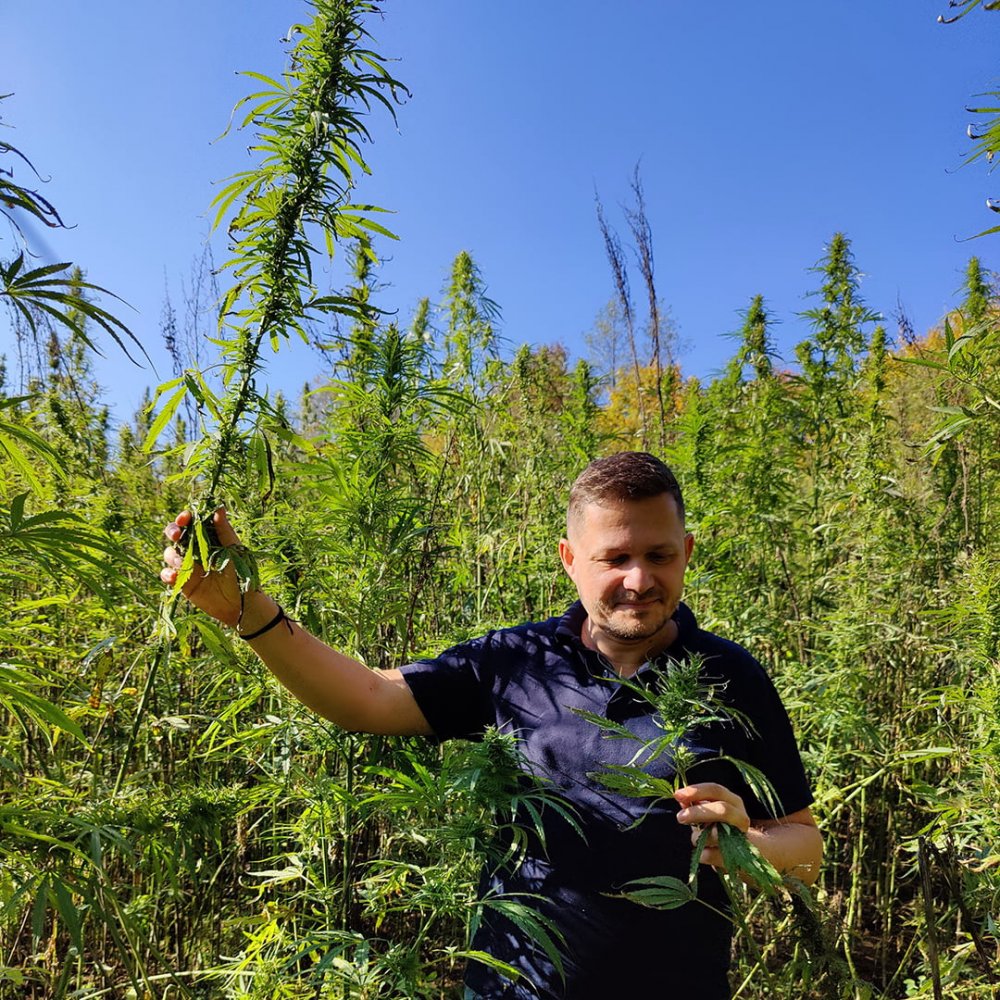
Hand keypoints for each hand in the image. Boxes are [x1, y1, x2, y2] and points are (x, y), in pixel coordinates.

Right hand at [161, 508, 244, 627]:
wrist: (241, 603)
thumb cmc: (242, 573)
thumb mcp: (233, 550)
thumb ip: (224, 530)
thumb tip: (218, 507)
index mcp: (208, 538)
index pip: (192, 523)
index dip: (185, 518)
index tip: (185, 518)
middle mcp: (195, 549)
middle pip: (176, 535)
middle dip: (172, 531)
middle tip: (176, 535)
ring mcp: (187, 565)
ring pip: (169, 553)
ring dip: (172, 555)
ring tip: (182, 563)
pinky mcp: (182, 582)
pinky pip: (167, 574)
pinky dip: (167, 573)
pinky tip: (173, 576)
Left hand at [674, 782, 749, 867]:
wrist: (739, 855)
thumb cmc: (719, 829)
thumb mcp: (708, 813)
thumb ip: (695, 804)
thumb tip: (681, 800)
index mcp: (733, 802)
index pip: (716, 790)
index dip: (696, 791)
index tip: (678, 795)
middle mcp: (740, 818)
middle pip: (723, 810)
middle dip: (698, 812)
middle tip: (680, 817)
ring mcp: (742, 839)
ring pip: (714, 835)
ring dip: (698, 837)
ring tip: (697, 839)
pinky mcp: (737, 860)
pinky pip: (710, 855)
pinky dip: (701, 854)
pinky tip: (704, 851)